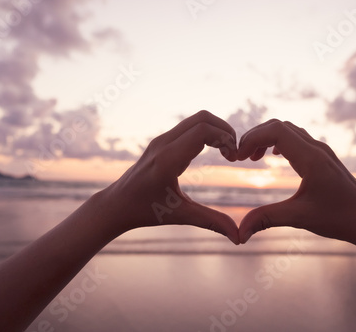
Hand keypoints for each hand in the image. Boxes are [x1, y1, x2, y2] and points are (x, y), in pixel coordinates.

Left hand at [97, 110, 239, 243]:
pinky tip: (212, 151)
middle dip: (225, 131)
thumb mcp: (181, 216)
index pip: (203, 130)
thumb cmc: (145, 211)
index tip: (233, 158)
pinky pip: (189, 126)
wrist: (116, 204)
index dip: (225, 138)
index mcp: (168, 160)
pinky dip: (206, 132)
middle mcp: (163, 144)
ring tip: (226, 153)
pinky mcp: (161, 141)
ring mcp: (161, 140)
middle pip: (203, 118)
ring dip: (216, 130)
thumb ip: (211, 222)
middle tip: (233, 153)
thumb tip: (239, 237)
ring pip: (196, 119)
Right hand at [237, 119, 355, 244]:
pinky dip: (278, 142)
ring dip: (266, 138)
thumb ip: (266, 220)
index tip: (238, 158)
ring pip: (288, 130)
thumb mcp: (299, 218)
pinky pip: (296, 138)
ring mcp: (321, 150)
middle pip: (278, 126)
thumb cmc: (339, 219)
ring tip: (252, 158)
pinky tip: (273, 157)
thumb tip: (239, 234)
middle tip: (240, 158)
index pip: (276, 131)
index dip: (252, 138)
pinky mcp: (323, 157)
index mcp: (311, 158)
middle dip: (255, 137)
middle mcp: (316, 148)